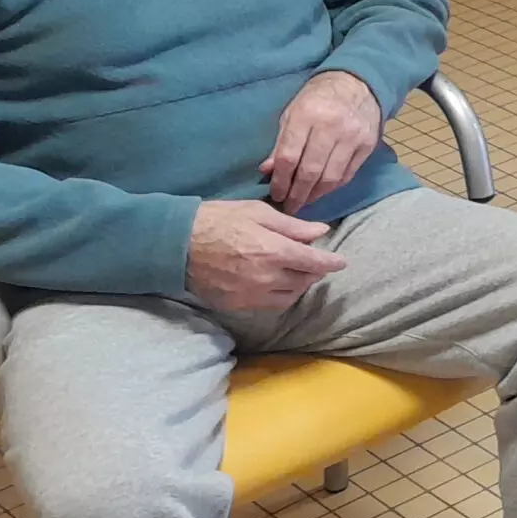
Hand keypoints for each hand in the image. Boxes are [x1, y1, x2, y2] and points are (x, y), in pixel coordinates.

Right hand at [185, 200, 346, 311]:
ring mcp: (250, 294)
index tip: (341, 262)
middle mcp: (266, 277)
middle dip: (314, 272)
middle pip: (304, 281)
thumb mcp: (257, 212)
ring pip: (288, 296)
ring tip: (297, 273)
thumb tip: (320, 231)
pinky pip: (268, 305)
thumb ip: (291, 226)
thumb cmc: (218, 220)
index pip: (314, 262)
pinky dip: (279, 296)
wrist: (176, 244)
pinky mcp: (236, 304)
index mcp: (274, 251)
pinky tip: (277, 284)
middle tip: (314, 262)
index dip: (331, 263)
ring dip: (298, 286)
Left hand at [263, 71, 382, 213]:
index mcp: (306, 115)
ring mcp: (352, 136)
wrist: (356, 84)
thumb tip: (267, 171)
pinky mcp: (367, 145)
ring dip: (315, 195)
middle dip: (297, 194)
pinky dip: (332, 187)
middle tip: (289, 206)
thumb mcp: (291, 114)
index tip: (276, 194)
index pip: (289, 157)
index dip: (280, 181)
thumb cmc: (317, 99)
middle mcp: (331, 126)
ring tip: (305, 202)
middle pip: (310, 171)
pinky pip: (347, 174)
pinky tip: (322, 191)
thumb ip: (280, 143)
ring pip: (331, 177)